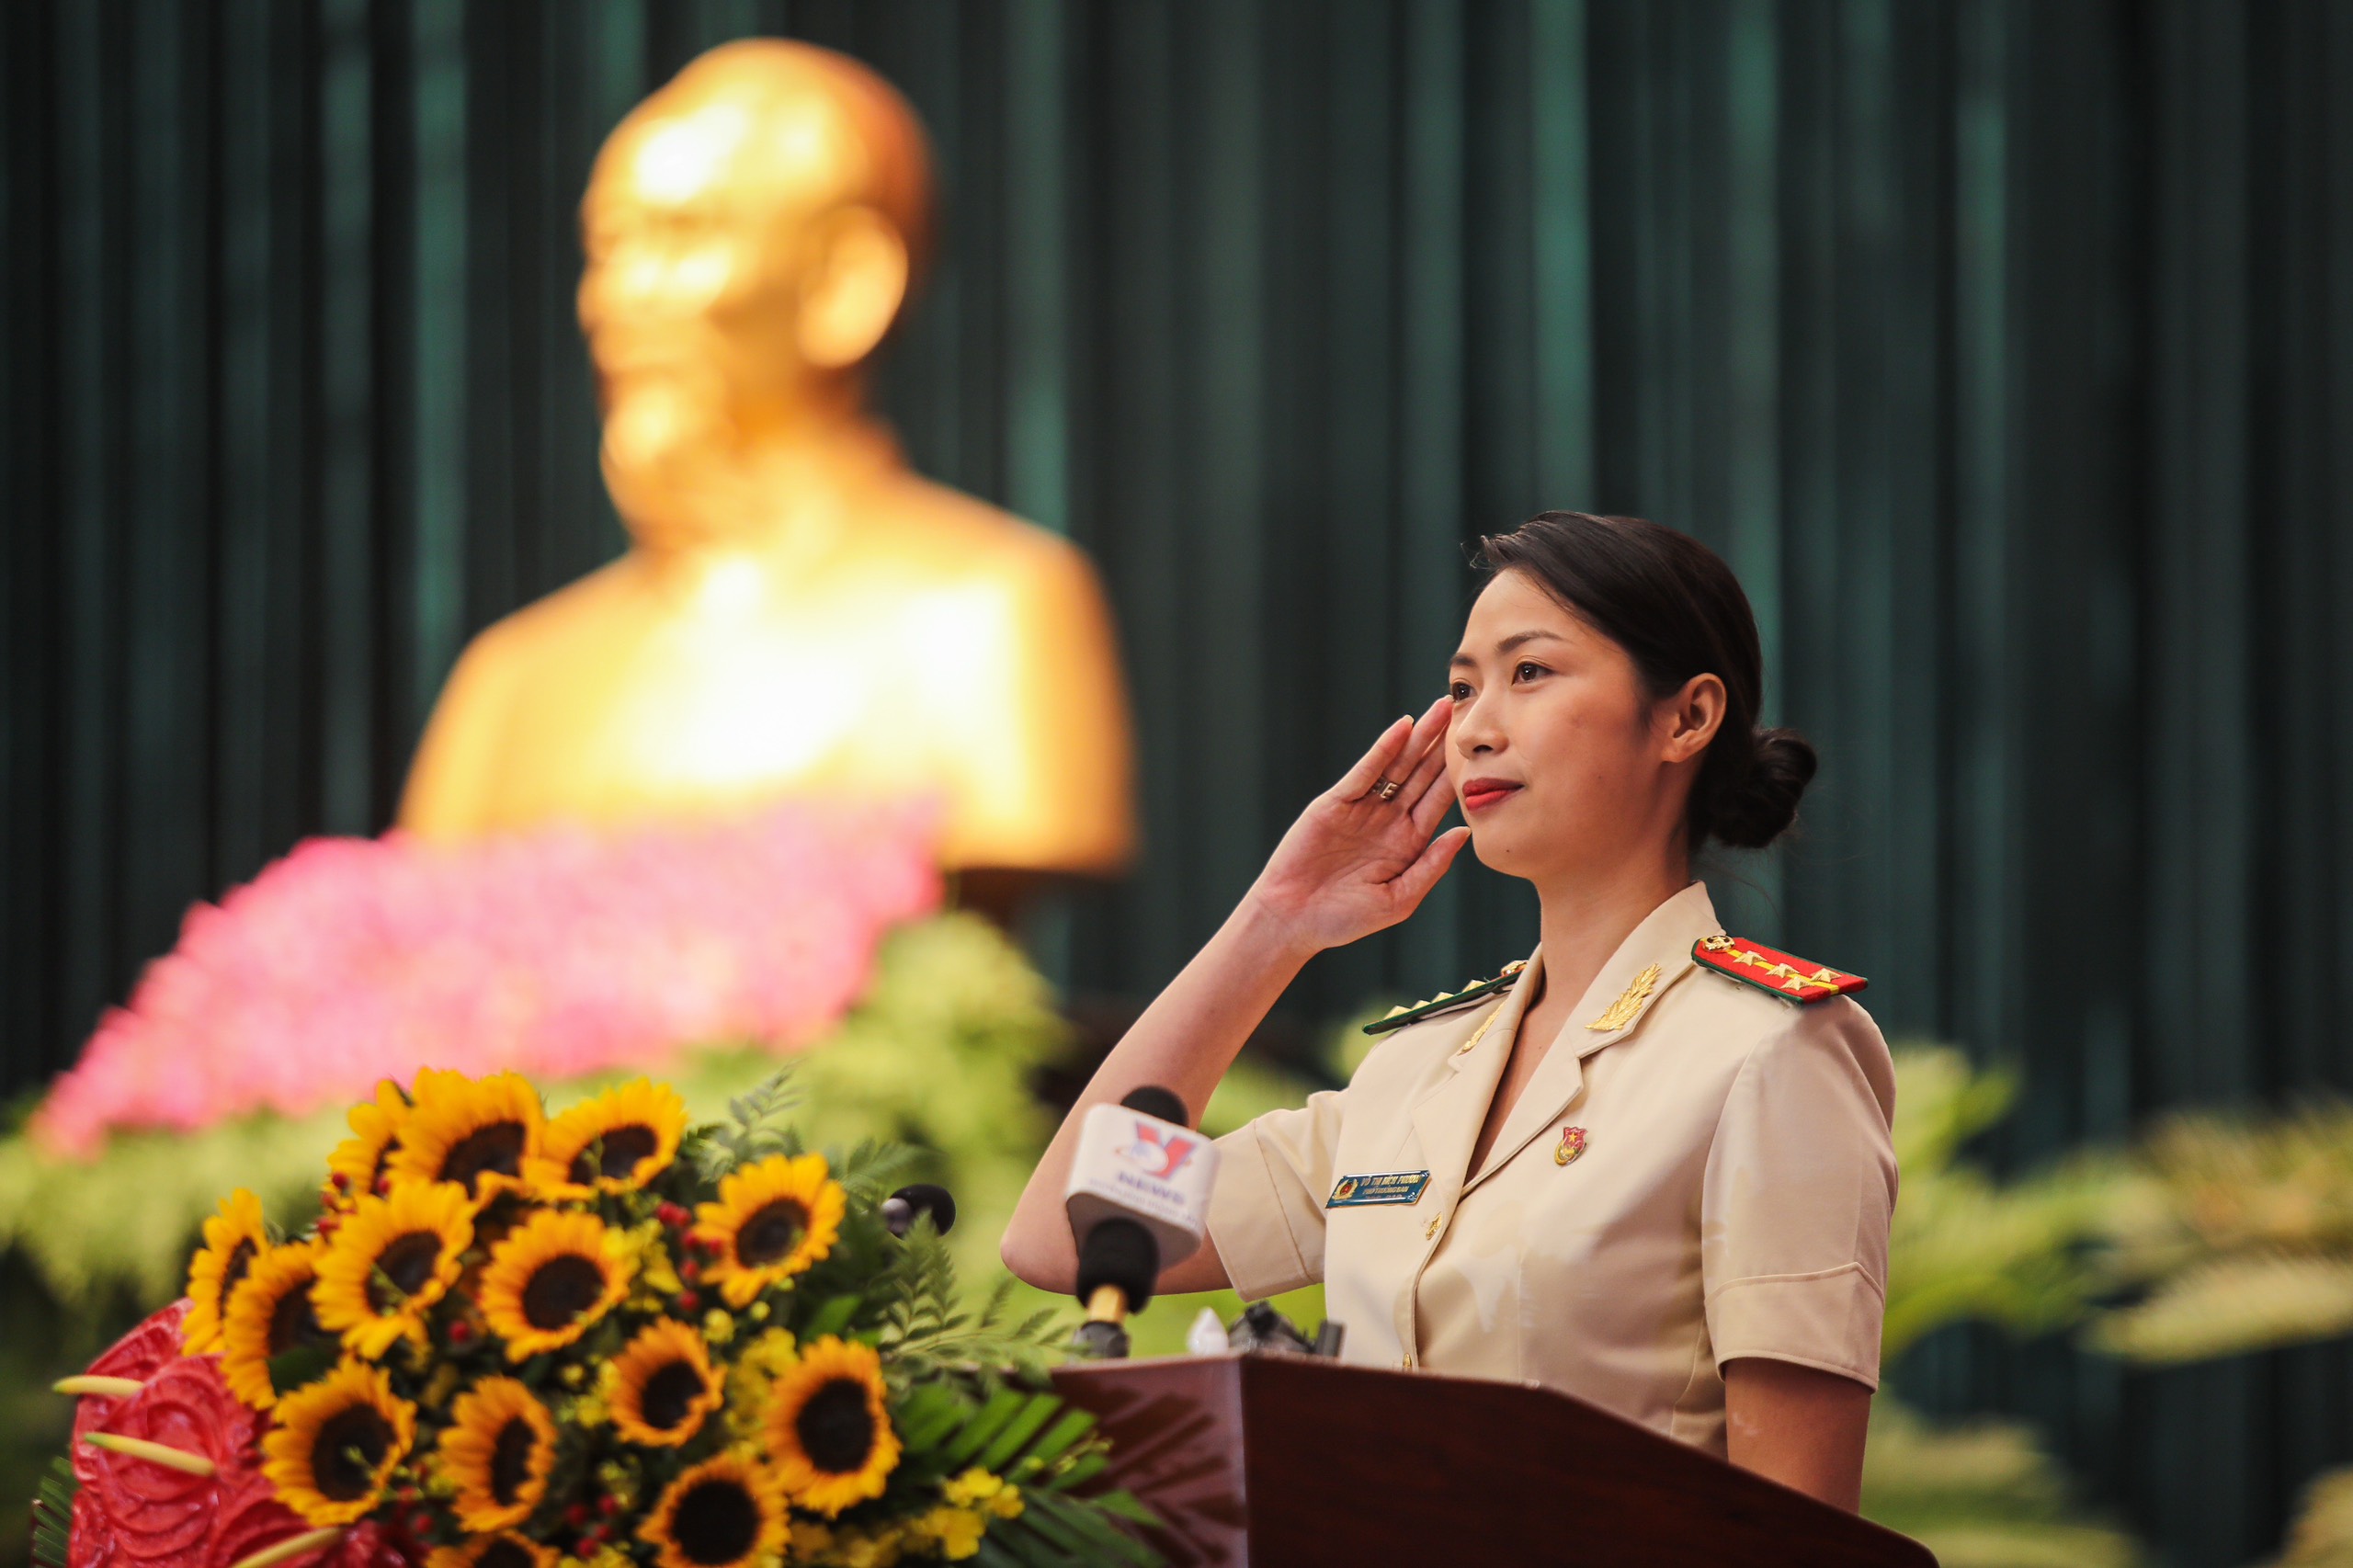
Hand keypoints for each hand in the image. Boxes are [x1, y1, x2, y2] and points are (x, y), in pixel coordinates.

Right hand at [1243, 696, 1471, 956]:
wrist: (1294, 920)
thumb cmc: (1345, 919)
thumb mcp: (1399, 899)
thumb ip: (1431, 866)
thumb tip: (1463, 832)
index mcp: (1408, 843)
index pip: (1438, 801)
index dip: (1457, 774)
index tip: (1482, 751)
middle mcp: (1388, 820)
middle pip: (1421, 775)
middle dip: (1441, 745)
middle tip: (1463, 711)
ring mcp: (1362, 809)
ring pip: (1396, 766)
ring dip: (1418, 738)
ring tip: (1439, 709)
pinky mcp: (1335, 803)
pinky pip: (1364, 772)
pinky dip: (1382, 749)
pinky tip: (1402, 729)